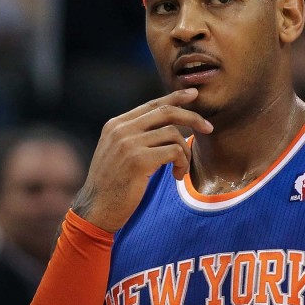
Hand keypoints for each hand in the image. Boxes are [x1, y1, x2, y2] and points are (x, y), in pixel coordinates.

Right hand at [72, 89, 205, 231]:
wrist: (96, 210)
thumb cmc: (111, 186)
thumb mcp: (116, 153)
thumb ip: (134, 137)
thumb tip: (165, 127)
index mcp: (115, 125)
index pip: (151, 104)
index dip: (175, 97)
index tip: (194, 94)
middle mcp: (121, 130)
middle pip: (166, 112)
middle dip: (192, 117)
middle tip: (208, 128)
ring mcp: (129, 144)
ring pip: (173, 134)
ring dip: (185, 153)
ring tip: (181, 169)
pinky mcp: (139, 160)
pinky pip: (174, 152)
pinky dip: (182, 163)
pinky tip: (177, 176)